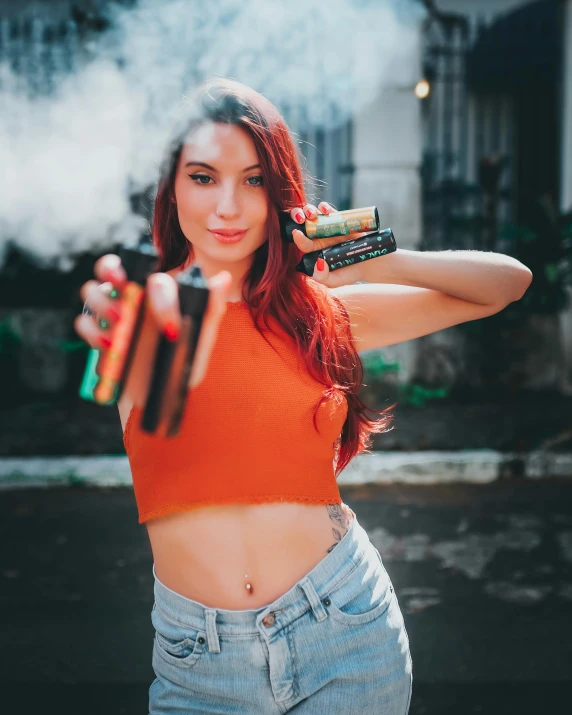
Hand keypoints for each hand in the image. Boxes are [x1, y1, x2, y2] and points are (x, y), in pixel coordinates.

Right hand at [74, 254, 230, 406]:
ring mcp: (113, 314)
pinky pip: (84, 323)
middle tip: (121, 282)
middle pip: (110, 267)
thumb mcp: (202, 336)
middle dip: (110, 268)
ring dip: (102, 302)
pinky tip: (109, 344)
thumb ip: (211, 307)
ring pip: (92, 291)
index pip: (151, 272)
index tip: (170, 320)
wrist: (165, 393)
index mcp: (159, 292)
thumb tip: (223, 277)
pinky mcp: (99, 335)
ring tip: (119, 321)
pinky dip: (91, 330)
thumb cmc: (186, 358)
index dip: (157, 288)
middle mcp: (133, 296)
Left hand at [289, 202, 370, 286]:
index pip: (304, 244)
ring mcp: (330, 228)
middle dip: (299, 218)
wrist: (371, 263)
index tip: (297, 233)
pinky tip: (324, 209)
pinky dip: (325, 207)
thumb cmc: (350, 273)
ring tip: (312, 213)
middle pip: (305, 225)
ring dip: (310, 211)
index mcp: (315, 252)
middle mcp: (320, 239)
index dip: (299, 238)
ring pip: (315, 215)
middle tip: (301, 218)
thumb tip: (318, 262)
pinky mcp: (340, 221)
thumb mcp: (334, 281)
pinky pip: (330, 211)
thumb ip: (322, 277)